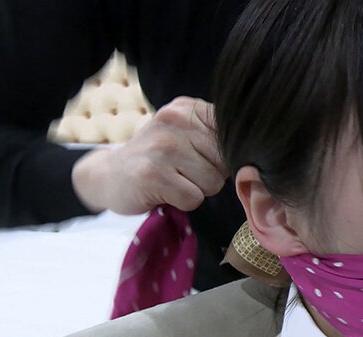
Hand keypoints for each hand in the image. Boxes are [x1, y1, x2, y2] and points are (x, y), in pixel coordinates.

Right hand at [72, 97, 228, 214]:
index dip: (224, 156)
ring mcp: (162, 146)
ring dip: (197, 190)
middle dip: (211, 174)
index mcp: (187, 108)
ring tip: (173, 180)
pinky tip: (164, 191)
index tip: (202, 158)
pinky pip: (193, 198)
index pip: (232, 135)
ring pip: (212, 182)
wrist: (109, 174)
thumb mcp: (185, 135)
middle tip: (183, 172)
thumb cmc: (157, 158)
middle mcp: (174, 120)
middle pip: (225, 162)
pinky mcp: (152, 174)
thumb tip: (253, 162)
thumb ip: (215, 137)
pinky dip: (182, 202)